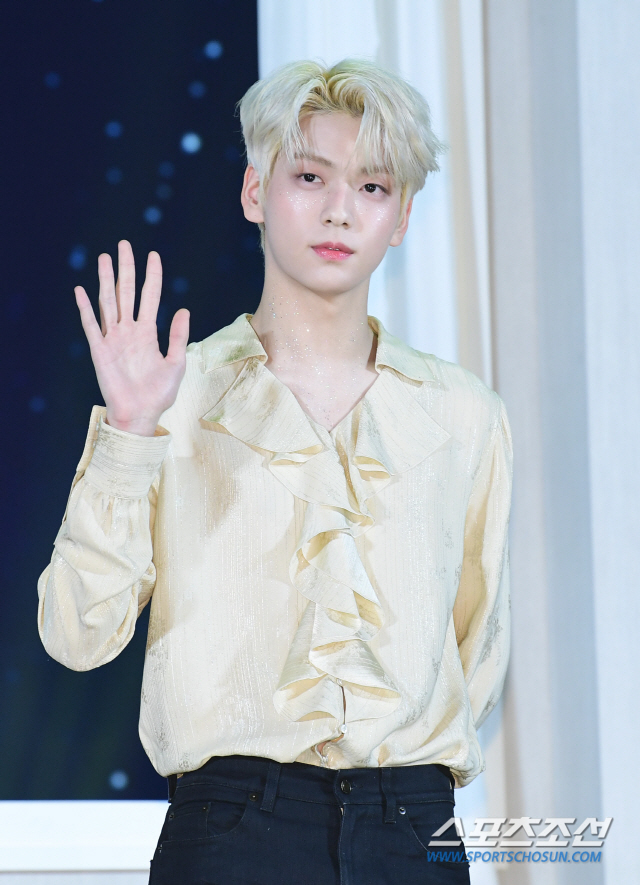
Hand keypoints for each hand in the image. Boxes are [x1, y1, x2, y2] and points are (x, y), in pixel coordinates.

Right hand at [75, 240, 189, 435]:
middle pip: (127, 292)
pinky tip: (81, 290)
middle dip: (126, 268)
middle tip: (124, 244)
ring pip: (108, 302)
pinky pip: (91, 325)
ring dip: (106, 280)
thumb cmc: (159, 394)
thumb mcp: (176, 363)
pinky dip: (85, 308)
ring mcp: (113, 339)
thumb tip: (183, 309)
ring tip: (105, 258)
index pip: (150, 296)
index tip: (153, 254)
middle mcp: (129, 331)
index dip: (152, 275)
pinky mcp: (100, 350)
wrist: (141, 414)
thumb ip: (177, 336)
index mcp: (148, 333)